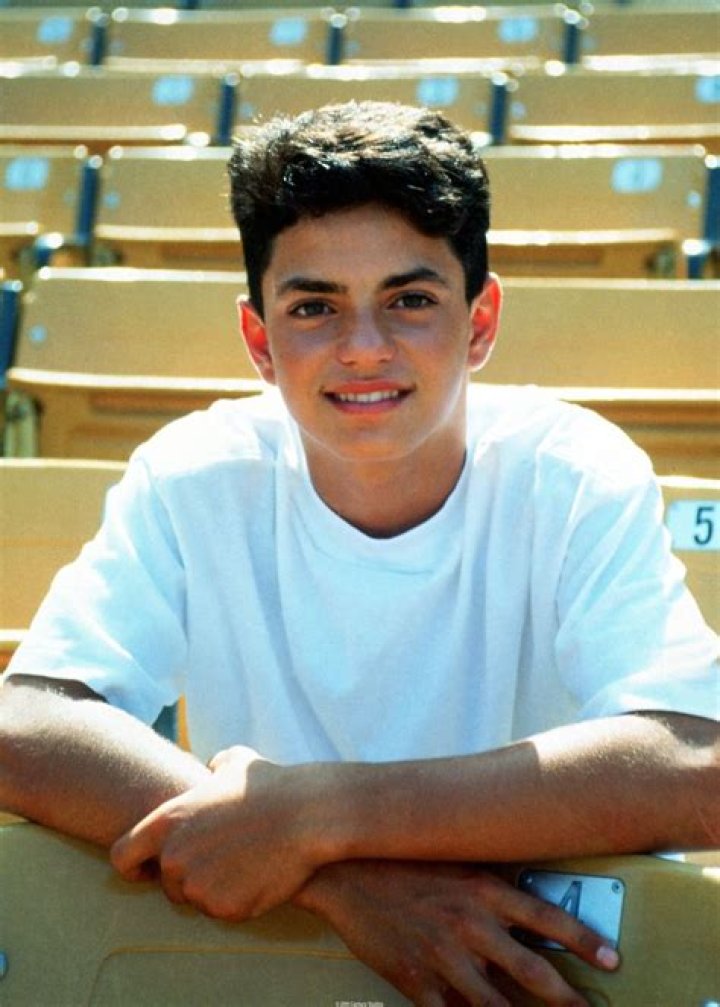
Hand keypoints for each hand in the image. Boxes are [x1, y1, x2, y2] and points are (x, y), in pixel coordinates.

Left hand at [110, 745, 320, 919]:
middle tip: (222, 860)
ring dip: (214, 888)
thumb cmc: (272, 784)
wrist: (308, 814)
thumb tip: (210, 770)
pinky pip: (224, 911)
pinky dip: (239, 900)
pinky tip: (260, 874)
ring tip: (247, 861)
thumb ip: (211, 768)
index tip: (149, 869)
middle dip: (188, 877)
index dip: (134, 865)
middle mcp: (174, 857)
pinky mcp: (224, 908)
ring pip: (197, 899)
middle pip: (167, 884)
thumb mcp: (234, 761)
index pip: (122, 856)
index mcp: (167, 821)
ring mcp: (198, 886)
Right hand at [296, 859, 618, 1006]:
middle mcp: (470, 925)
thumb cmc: (404, 861)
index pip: (549, 919)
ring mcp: (443, 957)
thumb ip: (491, 883)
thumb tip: (529, 900)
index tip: (612, 961)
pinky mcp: (416, 982)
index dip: (585, 942)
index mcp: (483, 889)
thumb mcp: (454, 860)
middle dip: (568, 999)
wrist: (347, 871)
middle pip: (533, 972)